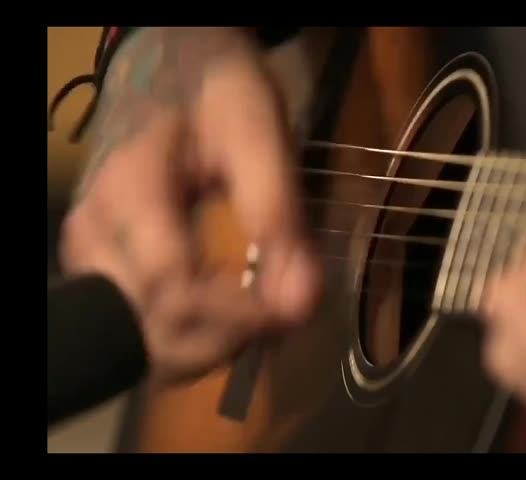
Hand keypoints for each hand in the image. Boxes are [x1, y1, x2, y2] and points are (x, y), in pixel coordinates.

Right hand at [60, 27, 319, 385]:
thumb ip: (278, 215)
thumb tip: (302, 301)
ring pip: (147, 342)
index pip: (172, 284)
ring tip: (266, 317)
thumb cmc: (214, 92)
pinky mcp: (104, 270)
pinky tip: (235, 318)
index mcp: (130, 189)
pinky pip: (144, 331)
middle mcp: (96, 233)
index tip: (293, 310)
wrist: (168, 72)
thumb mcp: (258, 134)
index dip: (236, 313)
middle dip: (231, 337)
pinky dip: (196, 339)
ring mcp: (93, 256)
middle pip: (153, 327)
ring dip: (215, 346)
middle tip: (288, 317)